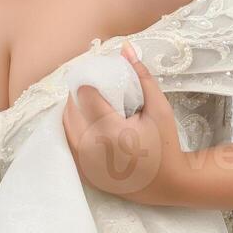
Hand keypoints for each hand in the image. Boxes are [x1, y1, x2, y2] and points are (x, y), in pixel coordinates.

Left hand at [61, 42, 188, 205]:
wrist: (167, 184)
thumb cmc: (166, 144)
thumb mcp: (159, 107)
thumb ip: (141, 76)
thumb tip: (125, 48)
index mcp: (110, 132)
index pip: (84, 94)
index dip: (89, 82)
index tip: (100, 78)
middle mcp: (91, 149)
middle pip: (70, 108)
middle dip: (81, 95)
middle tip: (97, 90)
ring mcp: (84, 163)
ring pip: (65, 125)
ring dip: (75, 111)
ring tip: (94, 104)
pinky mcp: (83, 172)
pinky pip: (69, 142)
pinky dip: (76, 130)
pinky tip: (91, 124)